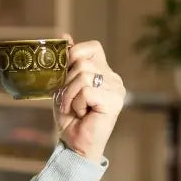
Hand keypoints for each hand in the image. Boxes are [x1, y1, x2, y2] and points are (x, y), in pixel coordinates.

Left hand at [53, 35, 126, 162]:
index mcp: (104, 72)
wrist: (75, 145)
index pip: (92, 47)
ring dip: (70, 94)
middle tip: (67, 99)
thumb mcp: (64, 86)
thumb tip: (64, 36)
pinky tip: (82, 113)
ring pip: (83, 75)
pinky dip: (76, 102)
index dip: (74, 55)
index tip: (65, 73)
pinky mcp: (115, 100)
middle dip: (66, 81)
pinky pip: (86, 90)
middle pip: (83, 61)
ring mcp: (117, 89)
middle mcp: (114, 78)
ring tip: (74, 108)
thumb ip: (67, 63)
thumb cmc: (70, 118)